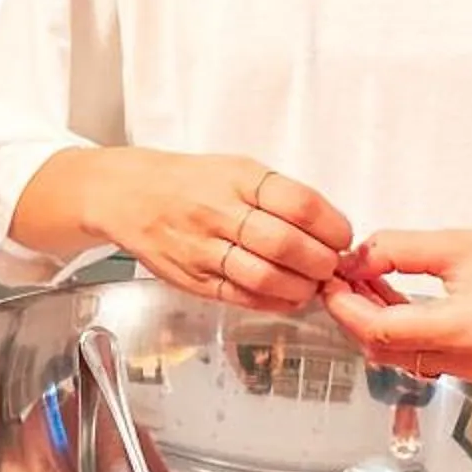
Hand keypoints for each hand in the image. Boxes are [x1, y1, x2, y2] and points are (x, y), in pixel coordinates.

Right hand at [85, 149, 354, 310]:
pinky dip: (274, 301)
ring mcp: (203, 249)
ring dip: (301, 287)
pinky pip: (241, 296)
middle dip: (322, 262)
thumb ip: (280, 197)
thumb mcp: (236, 169)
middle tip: (332, 265)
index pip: (301, 205)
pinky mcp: (192, 279)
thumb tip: (330, 228)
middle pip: (287, 245)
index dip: (332, 226)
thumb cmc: (190, 182)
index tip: (343, 236)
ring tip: (312, 283)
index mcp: (238, 178)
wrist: (129, 195)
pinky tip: (287, 296)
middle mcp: (219, 212)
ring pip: (266, 277)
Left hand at [322, 221, 471, 383]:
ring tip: (366, 281)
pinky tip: (396, 297)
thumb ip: (397, 250)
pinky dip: (404, 330)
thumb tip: (357, 257)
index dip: (345, 307)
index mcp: (464, 329)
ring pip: (403, 356)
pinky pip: (427, 355)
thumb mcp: (458, 242)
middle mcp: (470, 360)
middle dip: (356, 314)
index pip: (379, 330)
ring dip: (378, 322)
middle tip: (341, 278)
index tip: (331, 282)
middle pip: (386, 349)